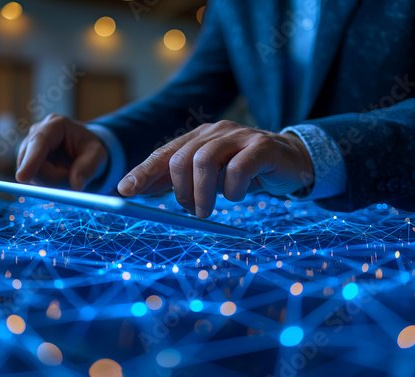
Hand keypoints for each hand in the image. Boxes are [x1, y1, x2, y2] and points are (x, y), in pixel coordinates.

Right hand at [16, 114, 107, 189]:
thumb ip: (89, 168)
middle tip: (73, 174)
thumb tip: (76, 185)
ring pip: (31, 174)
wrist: (84, 150)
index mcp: (55, 125)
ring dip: (52, 181)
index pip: (39, 142)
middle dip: (54, 177)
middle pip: (33, 162)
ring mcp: (28, 148)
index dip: (31, 160)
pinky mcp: (25, 162)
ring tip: (67, 171)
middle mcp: (36, 133)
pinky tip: (57, 174)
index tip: (22, 177)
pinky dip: (47, 184)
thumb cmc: (90, 149)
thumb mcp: (98, 155)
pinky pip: (32, 180)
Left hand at [117, 120, 313, 217]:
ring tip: (206, 210)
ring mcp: (239, 137)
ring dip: (202, 194)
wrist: (290, 160)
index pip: (165, 153)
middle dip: (180, 191)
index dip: (143, 171)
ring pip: (206, 161)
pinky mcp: (262, 147)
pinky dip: (233, 188)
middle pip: (182, 159)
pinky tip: (236, 195)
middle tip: (190, 210)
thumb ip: (178, 180)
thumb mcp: (209, 175)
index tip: (124, 191)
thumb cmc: (244, 170)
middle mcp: (215, 132)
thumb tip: (141, 190)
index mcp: (198, 138)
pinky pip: (239, 168)